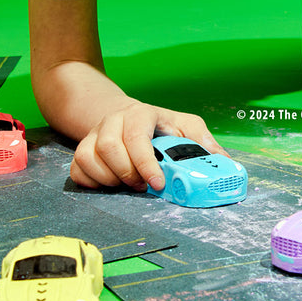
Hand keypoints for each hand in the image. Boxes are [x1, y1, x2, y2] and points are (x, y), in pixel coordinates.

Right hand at [69, 102, 220, 191]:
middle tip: (142, 186)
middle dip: (127, 172)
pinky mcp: (81, 149)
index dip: (145, 162)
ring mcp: (93, 135)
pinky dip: (92, 182)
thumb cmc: (160, 126)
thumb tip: (224, 161)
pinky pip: (77, 169)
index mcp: (139, 113)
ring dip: (110, 179)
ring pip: (89, 157)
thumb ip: (203, 140)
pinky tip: (110, 185)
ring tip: (128, 185)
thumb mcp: (186, 125)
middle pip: (109, 147)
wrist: (126, 117)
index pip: (136, 135)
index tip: (157, 184)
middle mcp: (112, 121)